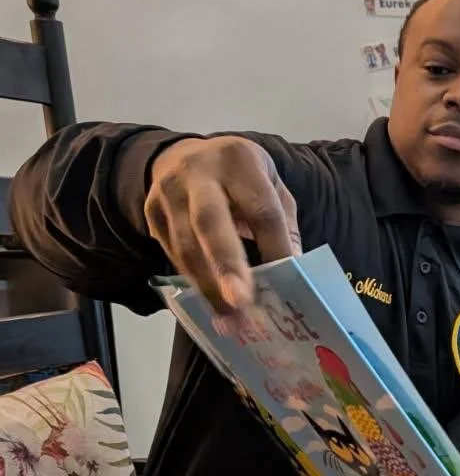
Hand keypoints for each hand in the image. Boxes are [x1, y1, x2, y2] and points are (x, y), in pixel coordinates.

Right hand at [144, 135, 301, 310]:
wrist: (183, 155)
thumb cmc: (239, 177)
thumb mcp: (270, 185)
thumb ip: (282, 225)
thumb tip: (292, 271)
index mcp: (239, 161)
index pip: (261, 209)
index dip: (274, 246)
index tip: (286, 281)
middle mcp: (198, 172)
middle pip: (210, 222)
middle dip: (227, 265)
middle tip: (241, 302)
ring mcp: (168, 193)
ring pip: (186, 245)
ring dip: (209, 288)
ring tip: (231, 320)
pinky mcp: (151, 214)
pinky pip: (174, 254)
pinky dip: (195, 282)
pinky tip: (213, 305)